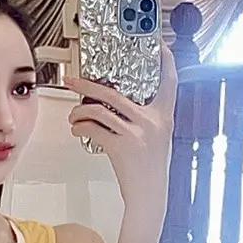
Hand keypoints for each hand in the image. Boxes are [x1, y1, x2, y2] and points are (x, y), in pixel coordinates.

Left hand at [66, 41, 176, 214]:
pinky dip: (81, 127)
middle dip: (87, 85)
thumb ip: (146, 119)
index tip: (160, 45)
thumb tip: (116, 103)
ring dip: (79, 111)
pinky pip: (93, 129)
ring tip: (74, 115)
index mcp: (164, 117)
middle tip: (73, 80)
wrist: (149, 196)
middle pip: (114, 93)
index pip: (169, 82)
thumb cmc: (150, 169)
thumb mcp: (157, 139)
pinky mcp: (121, 147)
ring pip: (99, 111)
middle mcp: (152, 122)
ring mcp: (137, 134)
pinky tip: (78, 129)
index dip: (167, 61)